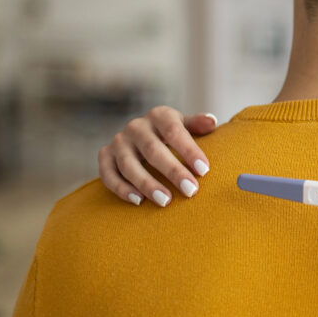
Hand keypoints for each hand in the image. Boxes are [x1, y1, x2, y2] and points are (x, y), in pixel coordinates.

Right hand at [98, 106, 217, 206]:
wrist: (142, 136)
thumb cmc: (171, 133)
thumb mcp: (185, 125)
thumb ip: (197, 124)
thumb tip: (211, 122)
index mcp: (159, 115)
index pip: (174, 131)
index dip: (189, 150)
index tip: (204, 170)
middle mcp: (136, 127)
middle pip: (153, 150)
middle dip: (173, 172)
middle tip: (190, 190)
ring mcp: (119, 141)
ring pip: (130, 165)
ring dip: (147, 184)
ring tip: (166, 201)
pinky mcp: (105, 155)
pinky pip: (108, 174)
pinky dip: (122, 189)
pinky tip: (138, 201)